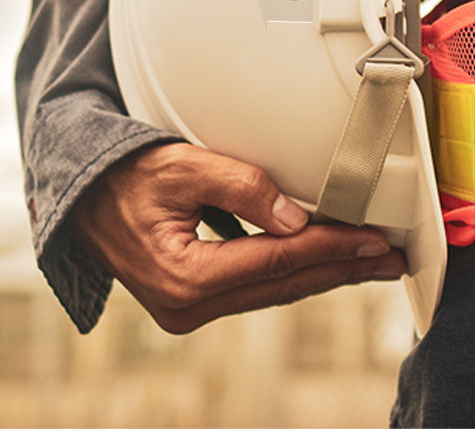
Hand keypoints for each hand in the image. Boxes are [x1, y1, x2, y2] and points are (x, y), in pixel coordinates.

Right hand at [71, 142, 406, 332]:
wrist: (84, 196)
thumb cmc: (127, 176)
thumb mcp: (184, 166)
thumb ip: (244, 189)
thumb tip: (299, 219)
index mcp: (186, 276)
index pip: (280, 261)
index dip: (333, 248)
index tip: (375, 241)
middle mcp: (189, 305)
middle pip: (285, 285)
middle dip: (343, 269)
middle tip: (391, 259)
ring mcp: (190, 308)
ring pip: (276, 291)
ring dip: (326, 273)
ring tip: (371, 263)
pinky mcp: (195, 299)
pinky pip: (259, 288)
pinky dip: (296, 273)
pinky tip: (324, 262)